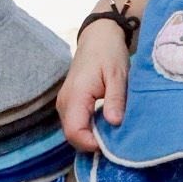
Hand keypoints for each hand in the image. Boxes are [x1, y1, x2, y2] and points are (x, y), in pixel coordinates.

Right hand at [58, 20, 130, 152]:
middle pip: (73, 136)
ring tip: (114, 134)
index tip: (113, 144)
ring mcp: (64, 103)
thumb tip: (114, 123)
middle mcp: (65, 102)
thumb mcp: (118, 75)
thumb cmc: (109, 53)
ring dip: (91, 137)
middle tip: (117, 142)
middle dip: (93, 144)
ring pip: (74, 131)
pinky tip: (106, 125)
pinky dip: (90, 129)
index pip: (75, 132)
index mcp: (76, 95)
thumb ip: (115, 99)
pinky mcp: (69, 102)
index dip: (92, 144)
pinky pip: (76, 123)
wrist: (98, 37)